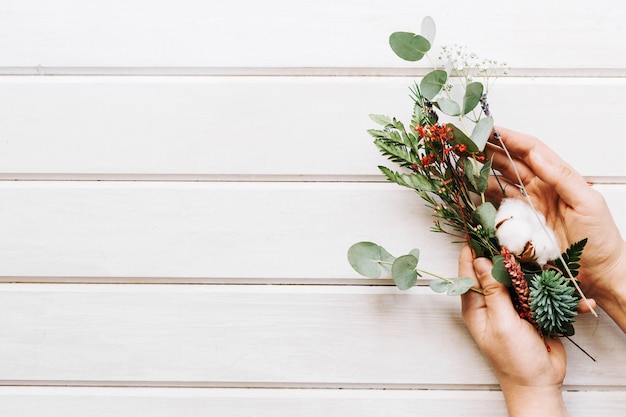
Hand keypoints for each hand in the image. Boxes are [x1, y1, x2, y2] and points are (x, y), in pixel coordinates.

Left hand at [459, 244, 568, 416]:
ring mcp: (509, 304)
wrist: (540, 382)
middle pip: (491, 268)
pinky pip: (531, 287)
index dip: (470, 249)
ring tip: (528, 247)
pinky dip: (540, 281)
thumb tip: (478, 260)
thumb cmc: (515, 359)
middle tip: (507, 230)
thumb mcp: (502, 322)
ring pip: (513, 275)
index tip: (476, 226)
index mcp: (474, 305)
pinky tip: (551, 274)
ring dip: (521, 264)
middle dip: (499, 251)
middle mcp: (489, 301)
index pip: (467, 270)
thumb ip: (492, 291)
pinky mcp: (528, 308)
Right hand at [486, 127, 625, 329]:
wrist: (600, 276)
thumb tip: (536, 154)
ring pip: (500, 184)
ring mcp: (528, 209)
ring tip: (464, 163)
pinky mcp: (519, 228)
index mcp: (558, 178)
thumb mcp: (588, 202)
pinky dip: (483, 200)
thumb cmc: (601, 239)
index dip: (509, 138)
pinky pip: (498, 210)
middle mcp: (541, 190)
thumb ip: (562, 176)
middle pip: (510, 164)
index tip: (489, 129)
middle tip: (467, 142)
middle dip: (488, 151)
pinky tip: (472, 193)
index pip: (530, 151)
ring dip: (482, 173)